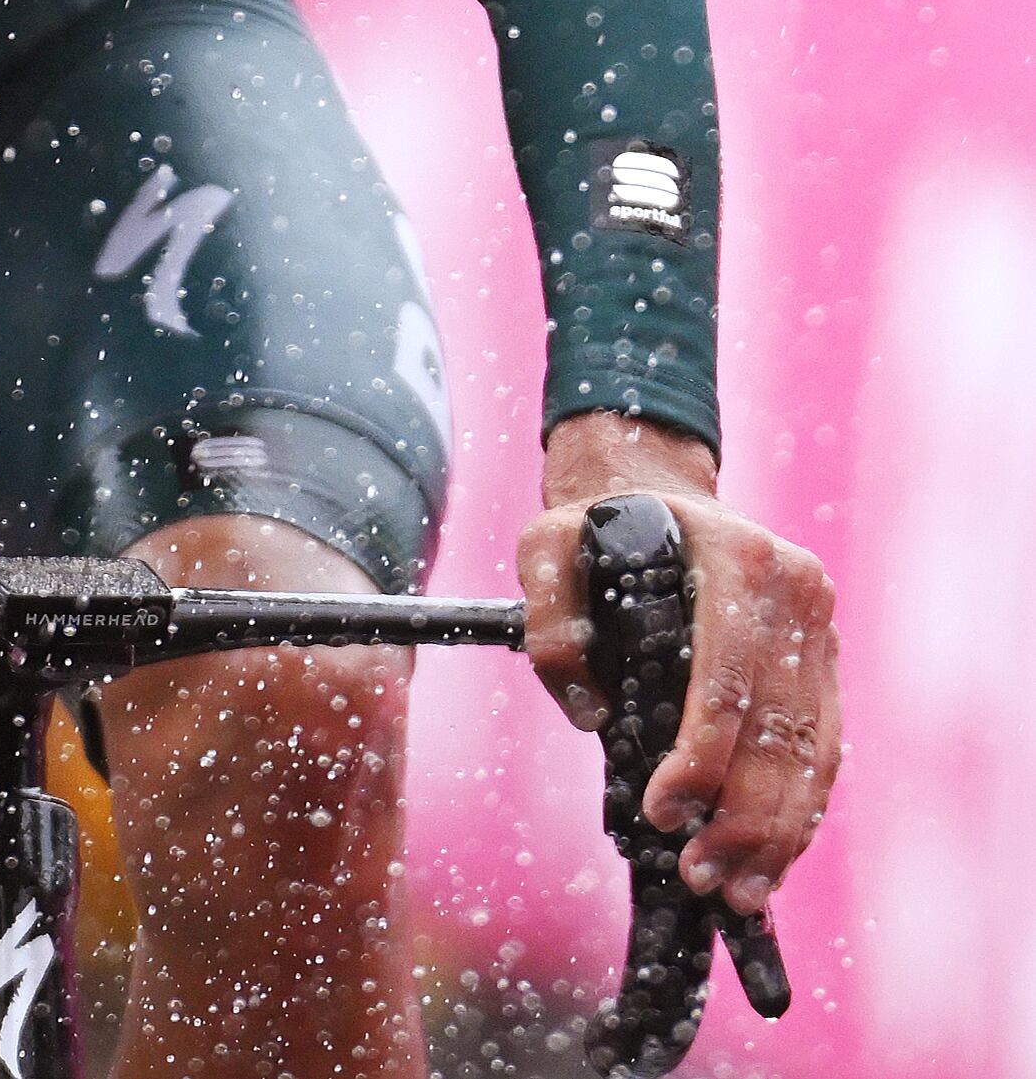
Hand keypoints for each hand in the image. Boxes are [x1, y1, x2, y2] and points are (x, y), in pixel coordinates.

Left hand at [520, 415, 839, 918]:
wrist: (659, 488)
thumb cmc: (600, 525)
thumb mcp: (550, 546)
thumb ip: (550, 621)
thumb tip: (589, 712)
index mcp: (738, 557)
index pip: (727, 679)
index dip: (700, 759)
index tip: (662, 811)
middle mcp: (795, 589)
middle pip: (778, 728)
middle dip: (740, 817)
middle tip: (699, 874)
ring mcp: (820, 626)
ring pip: (810, 749)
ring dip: (777, 831)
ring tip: (736, 888)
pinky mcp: (827, 659)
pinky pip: (823, 746)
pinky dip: (800, 809)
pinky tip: (771, 856)